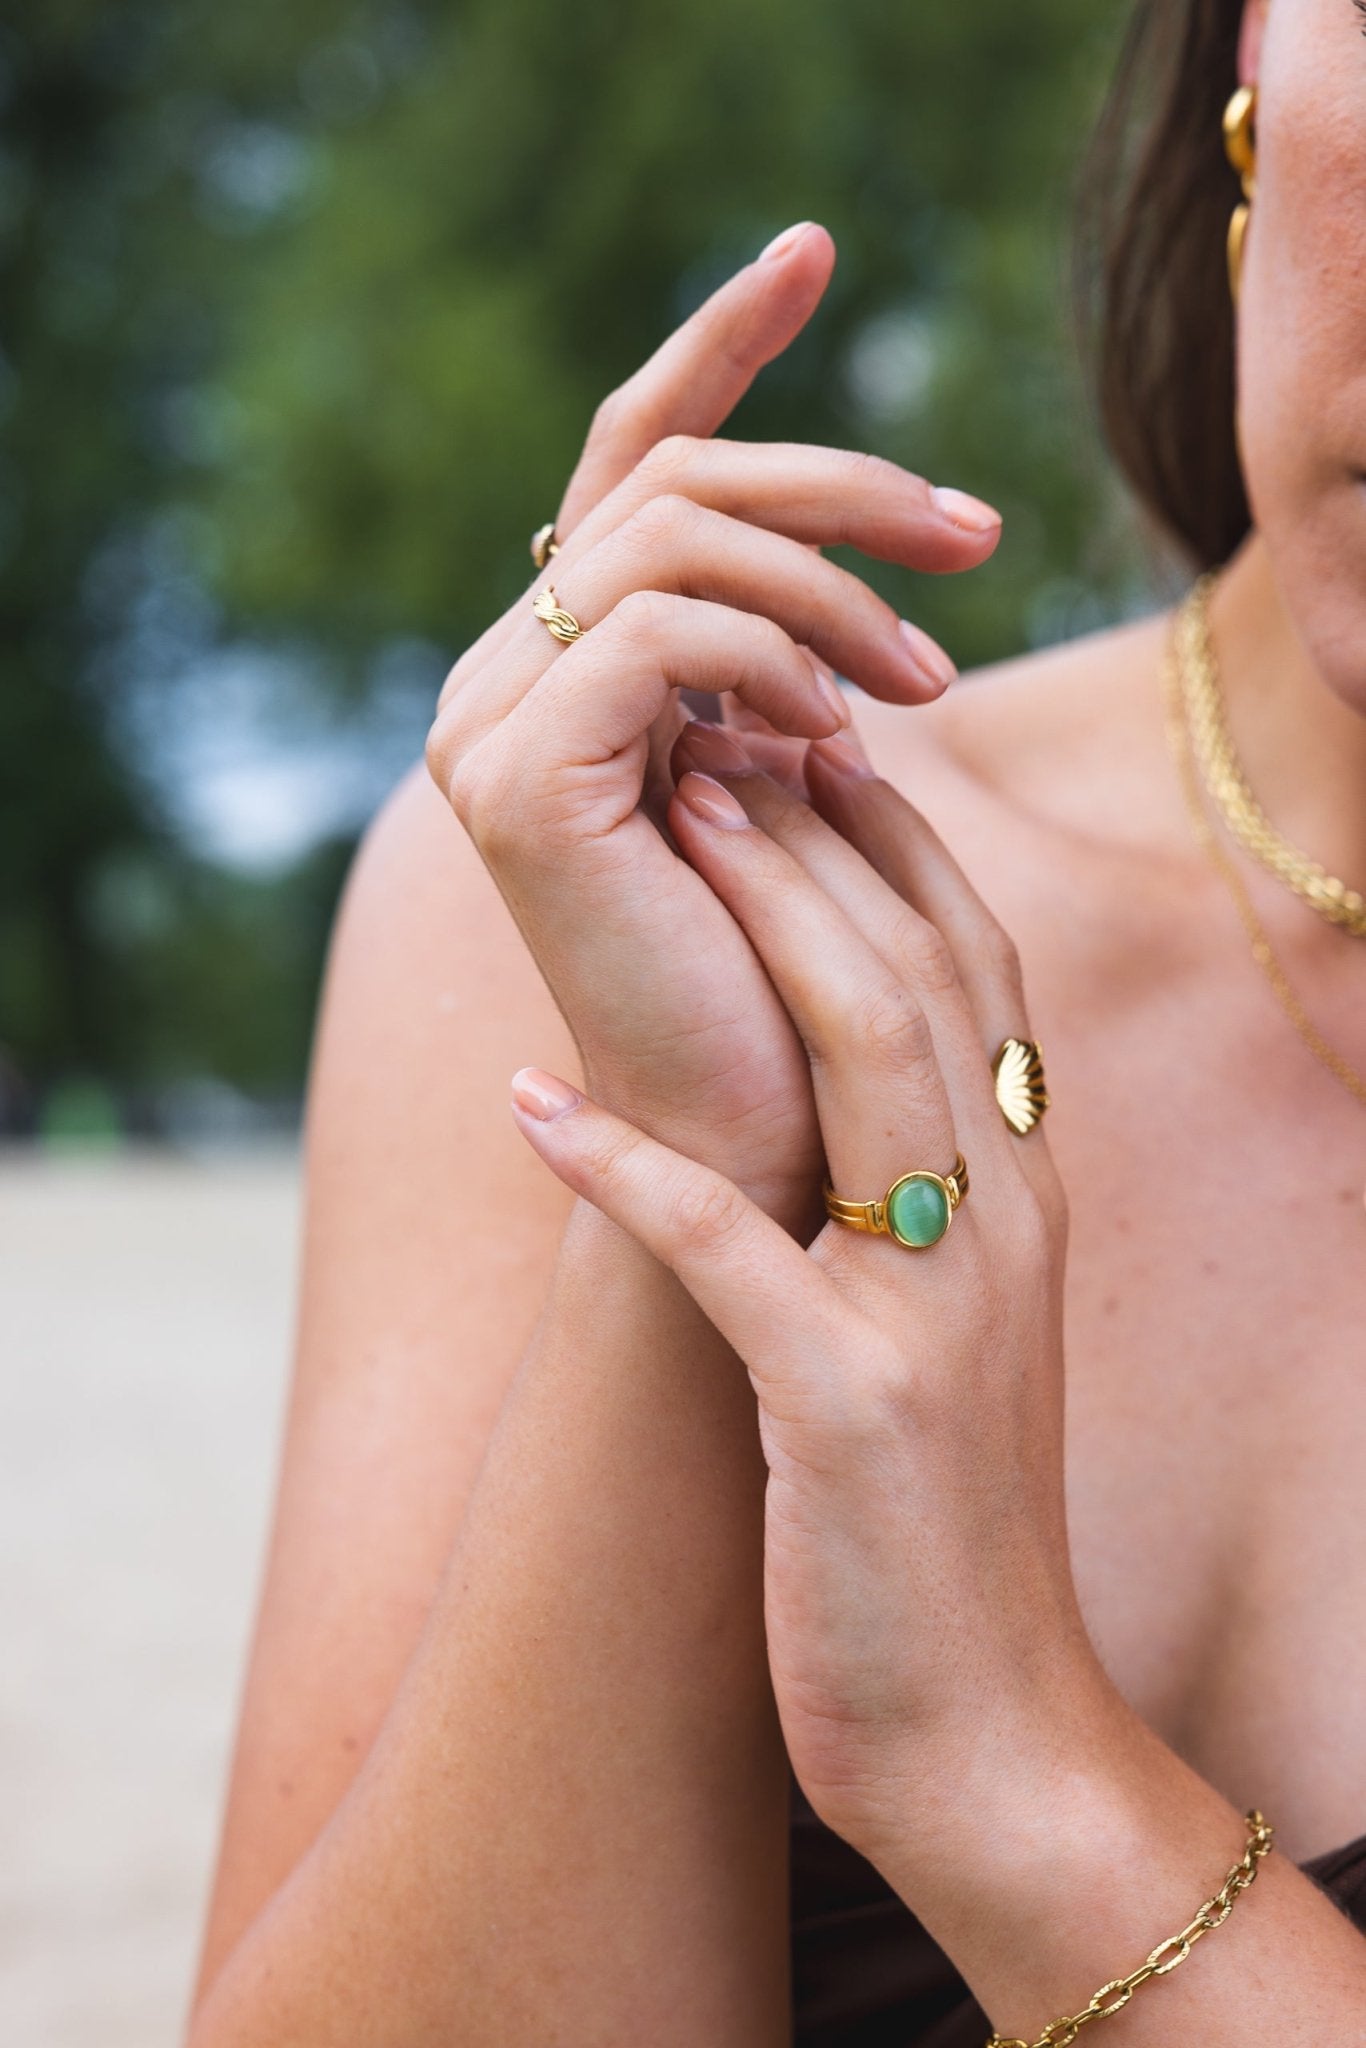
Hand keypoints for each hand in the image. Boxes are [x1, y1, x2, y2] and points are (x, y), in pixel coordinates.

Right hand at [426, 222, 1002, 1225]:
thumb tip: (847, 538)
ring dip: (834, 587)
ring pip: (671, 534)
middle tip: (974, 535)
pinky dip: (780, 656)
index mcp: (560, 663)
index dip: (718, 344)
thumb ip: (773, 647)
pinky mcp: (519, 779)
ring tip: (927, 681)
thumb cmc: (786, 962)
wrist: (749, 1129)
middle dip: (839, 485)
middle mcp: (500, 675)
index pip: (632, 460)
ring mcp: (489, 724)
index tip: (816, 249)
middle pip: (667, 476)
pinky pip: (663, 629)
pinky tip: (847, 730)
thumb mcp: (792, 763)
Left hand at [504, 737, 1109, 1870]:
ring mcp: (937, 1315)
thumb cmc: (946, 1528)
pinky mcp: (852, 1414)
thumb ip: (926, 1204)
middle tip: (725, 724)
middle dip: (826, 837)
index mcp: (1024, 1199)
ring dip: (765, 923)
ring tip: (670, 817)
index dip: (898, 848)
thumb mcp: (960, 1333)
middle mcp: (1005, 1226)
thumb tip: (848, 1095)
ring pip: (866, 1058)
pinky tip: (531, 1103)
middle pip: (923, 974)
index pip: (977, 976)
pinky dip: (628, 1174)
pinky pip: (729, 1257)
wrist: (999, 1738)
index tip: (812, 747)